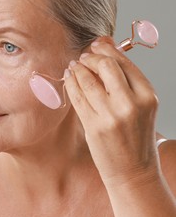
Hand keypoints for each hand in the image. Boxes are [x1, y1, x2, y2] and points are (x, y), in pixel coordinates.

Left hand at [64, 38, 159, 186]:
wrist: (133, 170)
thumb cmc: (135, 136)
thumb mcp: (140, 106)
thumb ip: (125, 79)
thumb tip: (106, 46)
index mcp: (147, 95)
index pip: (123, 62)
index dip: (105, 50)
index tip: (95, 46)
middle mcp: (131, 103)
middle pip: (105, 66)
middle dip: (90, 57)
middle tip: (82, 57)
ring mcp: (111, 115)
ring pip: (88, 80)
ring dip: (77, 69)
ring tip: (73, 66)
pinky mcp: (94, 126)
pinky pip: (77, 97)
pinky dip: (70, 83)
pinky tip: (69, 78)